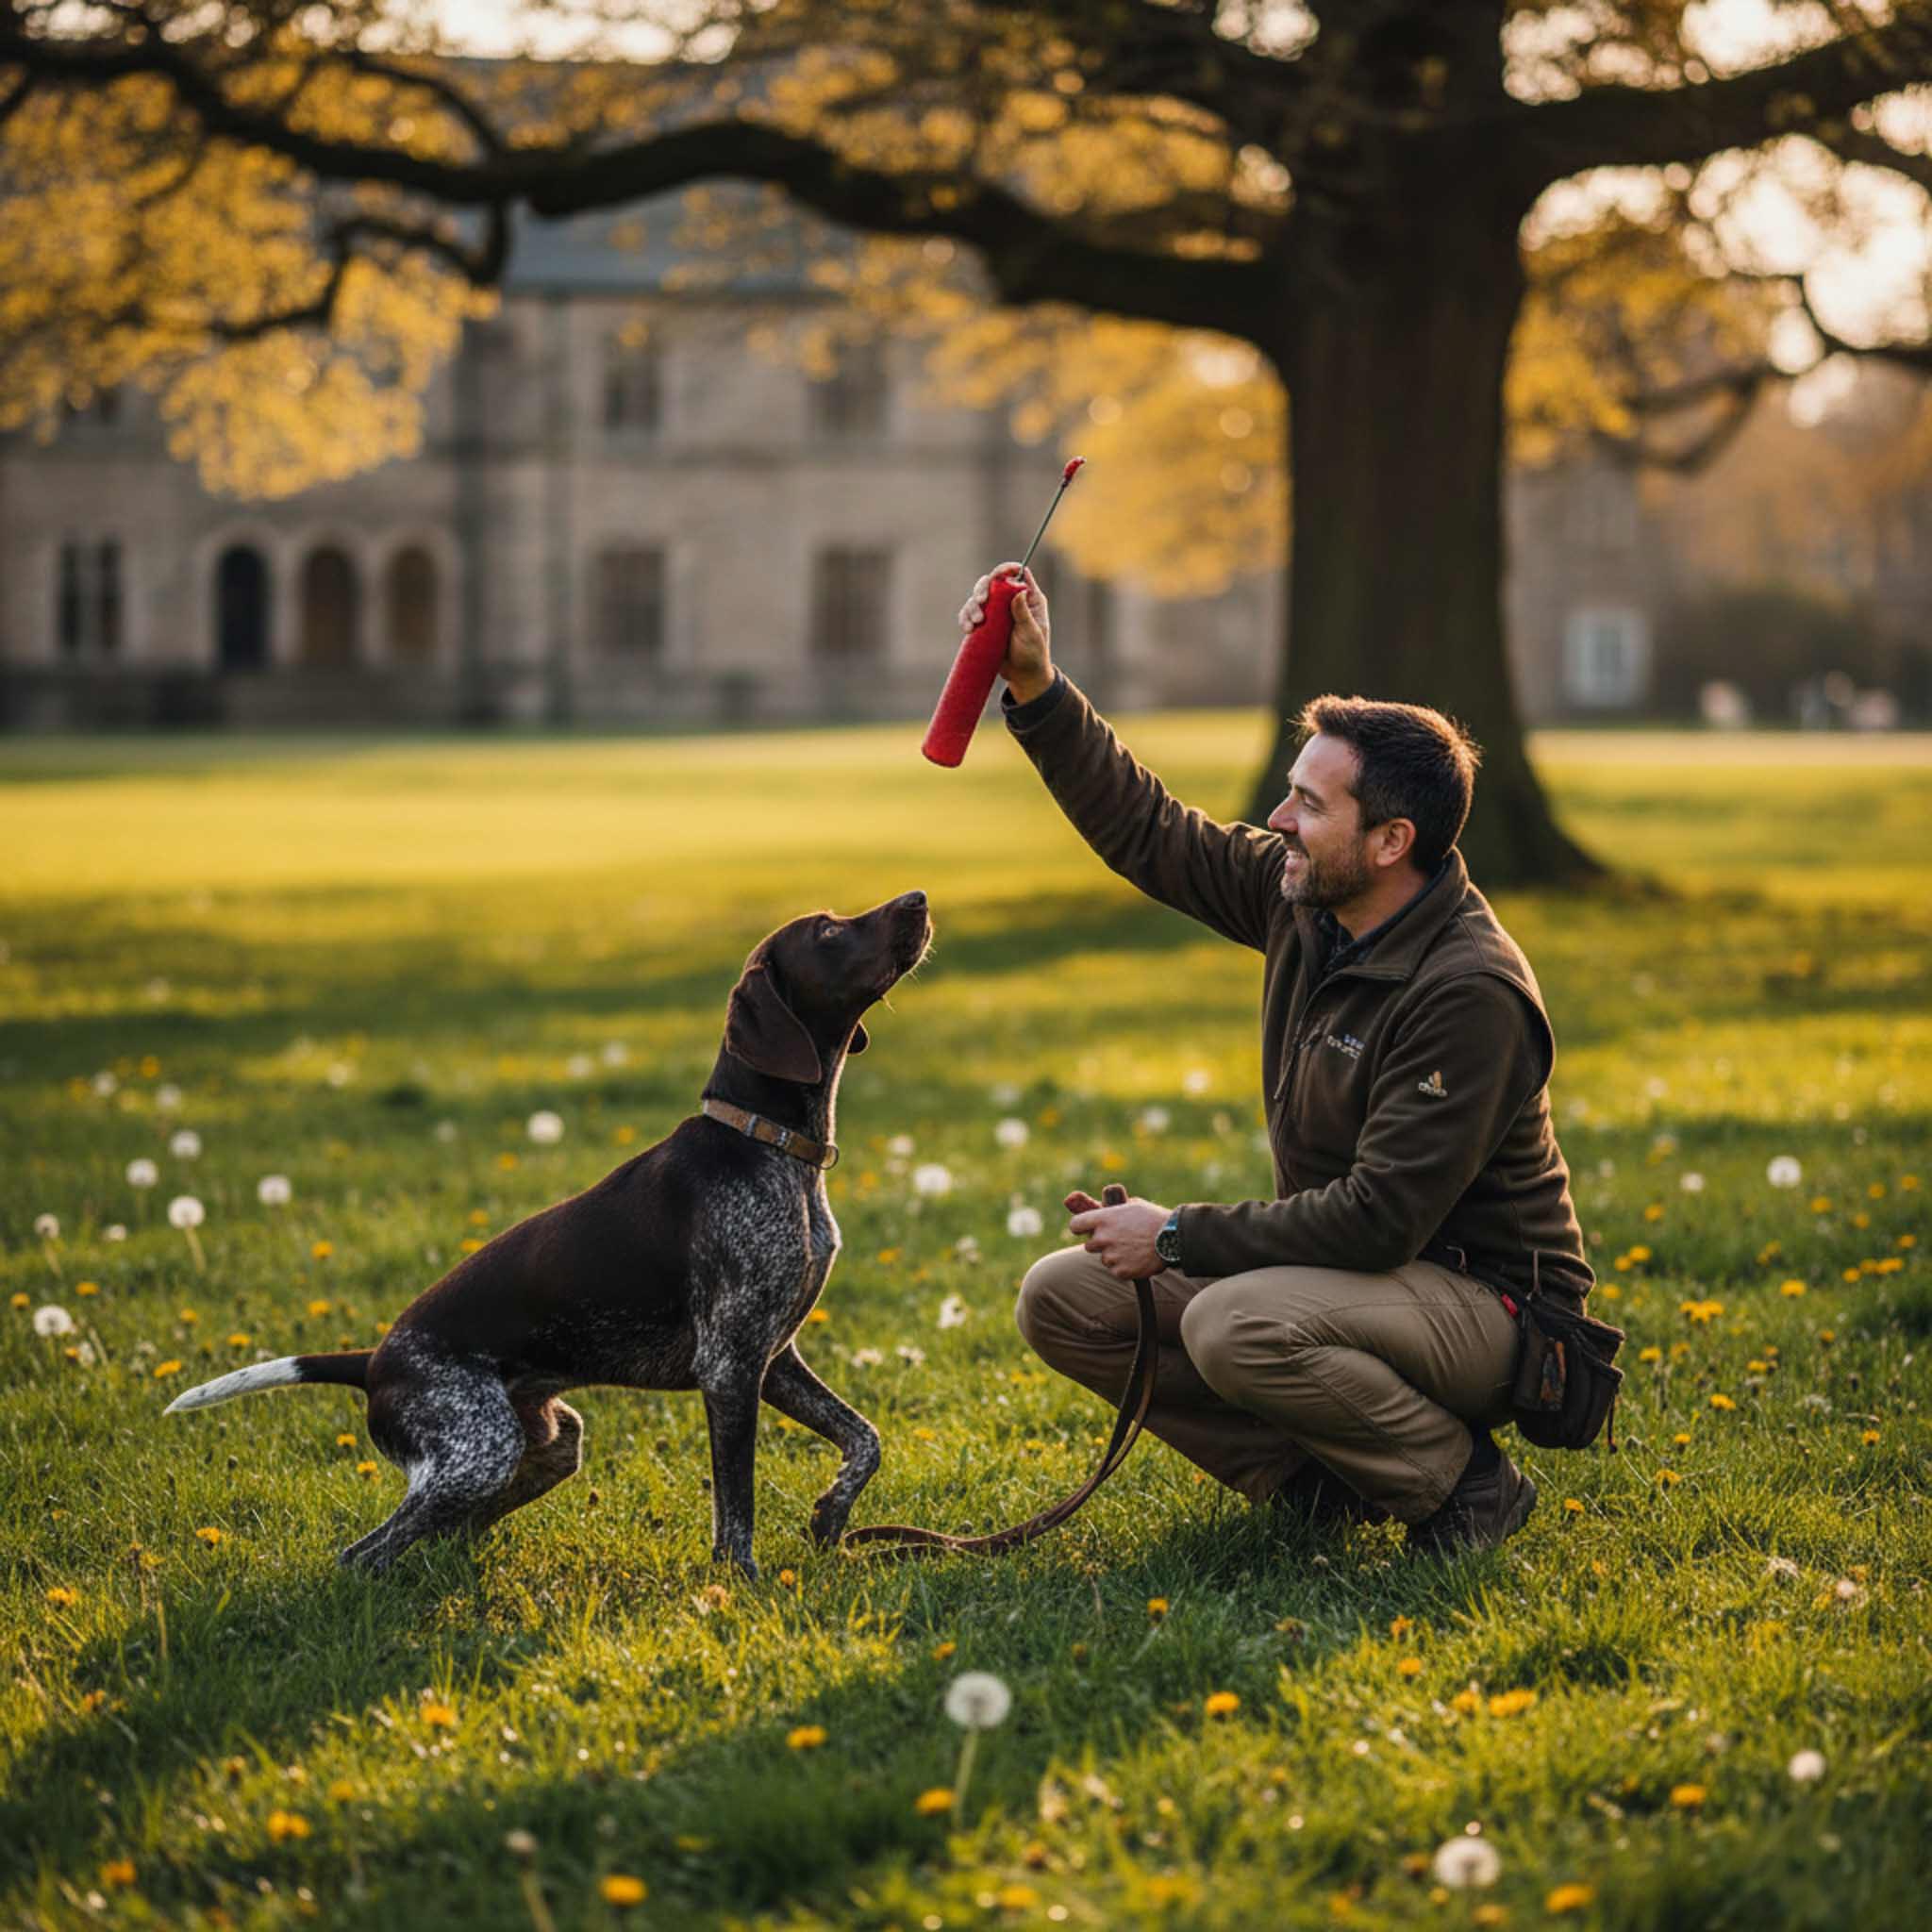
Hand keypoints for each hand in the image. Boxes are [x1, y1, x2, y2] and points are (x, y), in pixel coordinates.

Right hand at [959, 561, 1052, 703]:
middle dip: (982, 588)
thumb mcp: (1031, 633)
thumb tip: (1019, 590)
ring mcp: (997, 613)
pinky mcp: (985, 625)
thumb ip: (1024, 613)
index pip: (1018, 575)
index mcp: (1029, 599)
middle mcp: (1011, 601)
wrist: (1022, 675)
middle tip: (981, 602)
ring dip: (972, 606)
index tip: (999, 574)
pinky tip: (967, 629)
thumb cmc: (1033, 654)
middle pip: (992, 582)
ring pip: (978, 598)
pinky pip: (970, 615)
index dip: (1008, 569)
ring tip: (976, 623)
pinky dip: (965, 618)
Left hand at [1065, 1191, 1171, 1281]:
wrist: (1173, 1239)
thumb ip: (1111, 1210)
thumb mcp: (1131, 1205)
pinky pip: (1115, 1270)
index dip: (1080, 1227)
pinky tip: (1137, 1259)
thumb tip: (1100, 1208)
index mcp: (1103, 1218)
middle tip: (1118, 1240)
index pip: (1075, 1225)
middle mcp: (1103, 1238)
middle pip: (1089, 1245)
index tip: (1084, 1229)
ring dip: (1113, 1255)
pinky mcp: (1120, 1271)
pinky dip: (1124, 1267)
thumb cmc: (1153, 1218)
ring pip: (1104, 1258)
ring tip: (1133, 1249)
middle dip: (1100, 1243)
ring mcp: (1111, 1256)